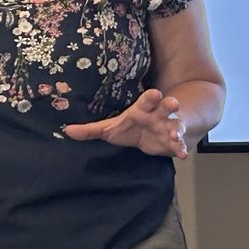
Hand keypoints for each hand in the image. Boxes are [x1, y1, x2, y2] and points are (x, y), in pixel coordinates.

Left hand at [62, 88, 189, 158]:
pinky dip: (181, 148)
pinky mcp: (172, 141)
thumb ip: (91, 130)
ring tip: (175, 136)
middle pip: (165, 106)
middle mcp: (158, 115)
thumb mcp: (110, 128)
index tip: (155, 94)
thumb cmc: (130, 127)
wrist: (151, 135)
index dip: (151, 97)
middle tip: (173, 103)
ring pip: (175, 124)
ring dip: (177, 129)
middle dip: (170, 104)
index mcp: (143, 109)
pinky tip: (182, 155)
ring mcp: (167, 127)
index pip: (147, 99)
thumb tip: (67, 131)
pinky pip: (179, 144)